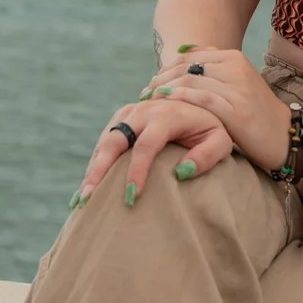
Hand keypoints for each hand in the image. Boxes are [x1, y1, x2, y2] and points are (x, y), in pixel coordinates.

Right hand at [73, 96, 235, 208]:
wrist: (199, 104)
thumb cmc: (212, 129)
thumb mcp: (221, 141)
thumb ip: (208, 156)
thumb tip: (181, 172)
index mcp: (167, 114)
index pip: (146, 145)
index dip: (137, 171)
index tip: (131, 197)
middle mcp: (144, 110)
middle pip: (115, 140)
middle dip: (99, 169)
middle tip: (87, 198)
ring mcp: (130, 112)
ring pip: (105, 140)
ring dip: (93, 168)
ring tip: (82, 197)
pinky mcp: (122, 117)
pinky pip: (104, 140)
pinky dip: (96, 162)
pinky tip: (90, 185)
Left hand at [140, 45, 290, 172]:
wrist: (284, 136)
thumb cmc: (253, 114)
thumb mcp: (235, 84)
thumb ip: (212, 69)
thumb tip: (181, 52)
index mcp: (233, 58)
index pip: (189, 57)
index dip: (166, 69)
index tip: (151, 83)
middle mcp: (235, 67)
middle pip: (187, 67)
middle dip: (161, 79)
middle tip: (145, 94)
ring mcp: (237, 87)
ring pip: (191, 79)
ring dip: (165, 89)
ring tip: (149, 102)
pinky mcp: (237, 109)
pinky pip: (202, 98)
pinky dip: (181, 98)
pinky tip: (166, 103)